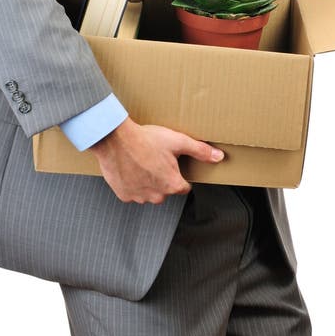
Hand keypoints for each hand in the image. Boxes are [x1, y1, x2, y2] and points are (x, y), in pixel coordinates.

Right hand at [90, 116, 223, 203]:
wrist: (115, 139)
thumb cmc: (146, 139)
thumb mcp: (177, 141)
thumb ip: (200, 151)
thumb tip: (219, 157)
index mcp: (172, 185)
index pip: (183, 187)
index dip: (179, 174)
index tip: (172, 163)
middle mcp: (156, 196)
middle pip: (166, 191)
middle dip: (162, 178)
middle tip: (155, 159)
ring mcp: (139, 197)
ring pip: (148, 193)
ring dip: (147, 182)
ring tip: (142, 162)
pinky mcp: (123, 195)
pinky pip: (132, 192)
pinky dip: (132, 183)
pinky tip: (130, 168)